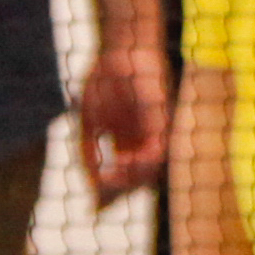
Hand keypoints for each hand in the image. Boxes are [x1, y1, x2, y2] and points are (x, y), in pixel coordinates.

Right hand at [76, 44, 168, 203]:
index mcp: (129, 140)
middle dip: (120, 192)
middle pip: (140, 177)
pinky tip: (120, 163)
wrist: (120, 48)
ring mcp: (157, 130)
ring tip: (110, 182)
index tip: (95, 206)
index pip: (125, 174)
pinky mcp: (165, 119)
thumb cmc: (104, 79)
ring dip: (130, 180)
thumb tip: (91, 183)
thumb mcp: (89, 121)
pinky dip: (141, 162)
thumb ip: (88, 152)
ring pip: (153, 168)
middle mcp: (145, 139)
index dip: (111, 191)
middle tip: (102, 202)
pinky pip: (159, 149)